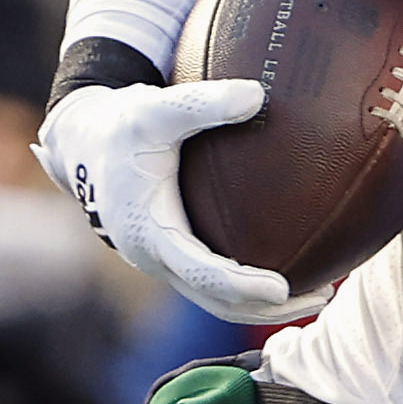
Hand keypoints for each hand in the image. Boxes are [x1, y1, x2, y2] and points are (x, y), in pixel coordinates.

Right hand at [31, 73, 309, 320]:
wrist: (80, 141)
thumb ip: (203, 104)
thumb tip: (257, 94)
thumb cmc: (120, 124)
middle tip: (322, 298)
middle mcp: (152, 255)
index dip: (241, 286)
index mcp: (149, 230)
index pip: (201, 272)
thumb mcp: (155, 108)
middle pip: (215, 301)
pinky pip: (210, 285)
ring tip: (319, 295)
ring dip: (262, 306)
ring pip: (214, 300)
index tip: (282, 289)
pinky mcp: (168, 254)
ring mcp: (159, 260)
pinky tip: (289, 272)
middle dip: (267, 309)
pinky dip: (246, 290)